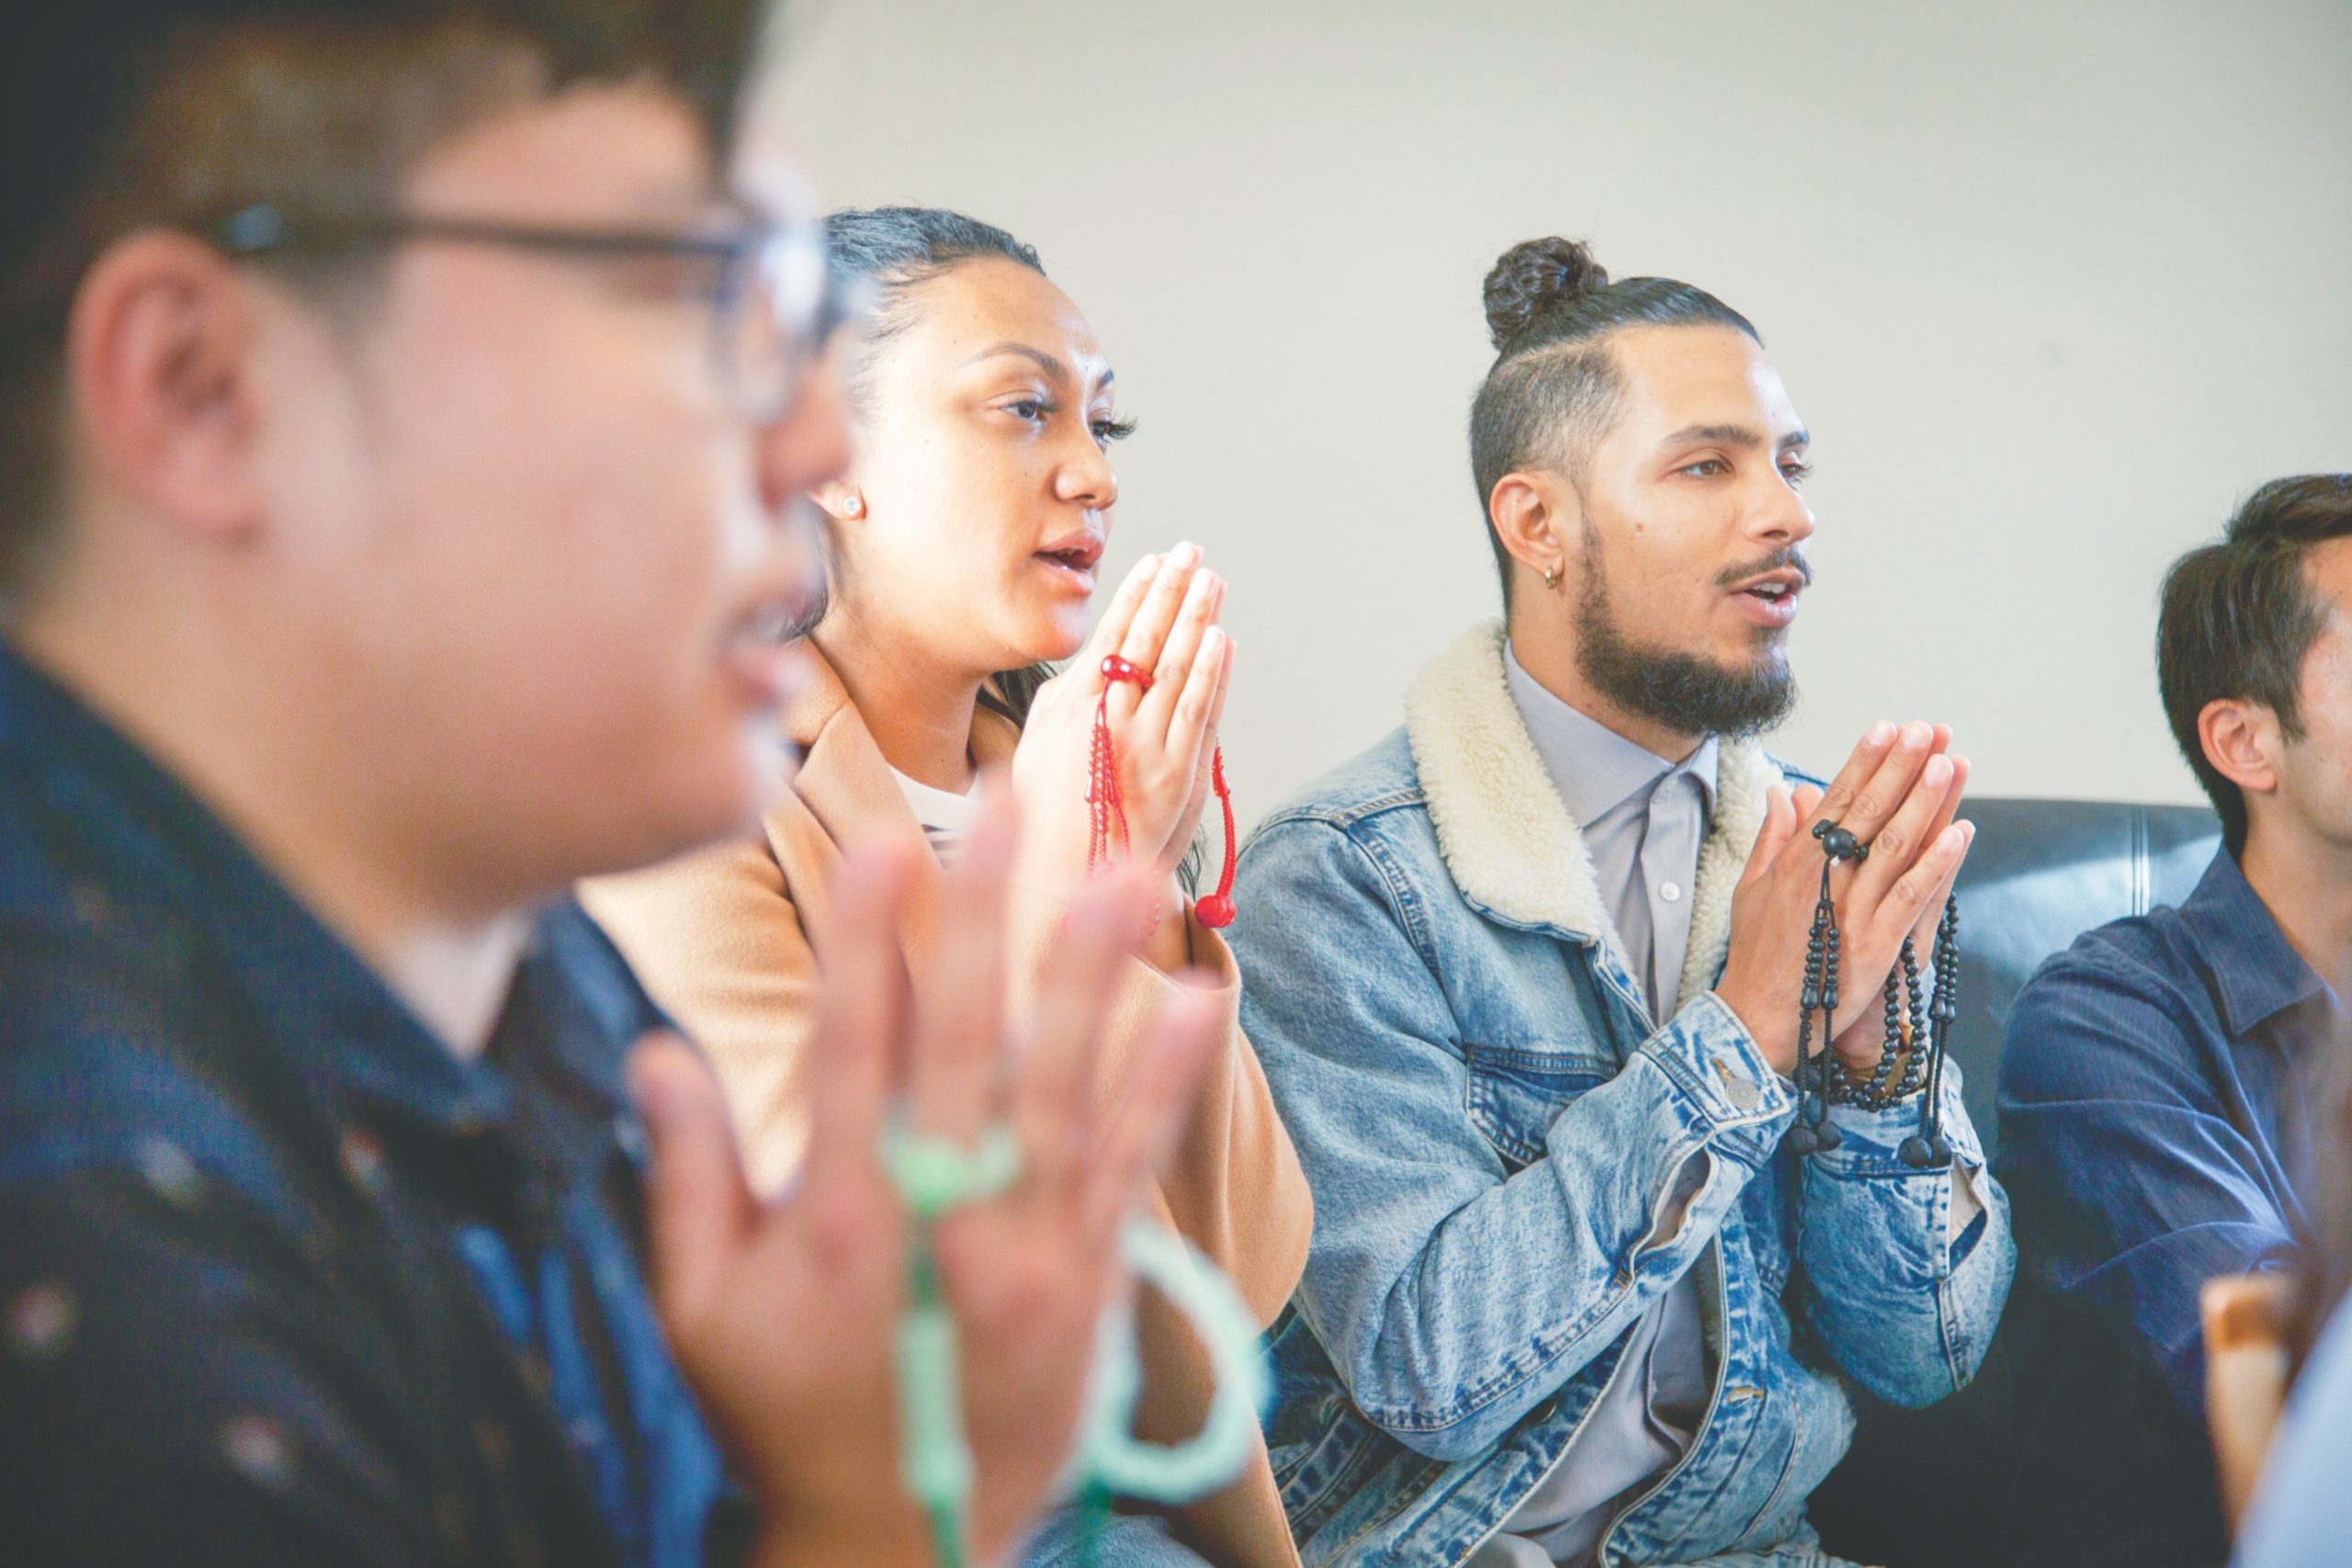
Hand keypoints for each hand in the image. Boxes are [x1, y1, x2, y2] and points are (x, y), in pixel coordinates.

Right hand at [631, 782, 1221, 1567]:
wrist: (898, 1544)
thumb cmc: (784, 1415)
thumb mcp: (698, 1310)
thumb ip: (682, 1177)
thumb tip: (655, 1050)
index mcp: (834, 1212)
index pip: (850, 1047)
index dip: (865, 941)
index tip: (880, 841)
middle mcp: (936, 1215)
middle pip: (962, 1039)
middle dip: (981, 912)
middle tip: (1003, 804)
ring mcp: (1023, 1247)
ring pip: (1059, 1084)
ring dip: (1091, 971)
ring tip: (1122, 872)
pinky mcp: (1088, 1280)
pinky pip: (1127, 1165)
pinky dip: (1159, 1083)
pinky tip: (1190, 1002)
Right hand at [1013, 542, 1234, 899]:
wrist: (1061, 888)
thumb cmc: (1041, 823)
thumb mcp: (1031, 752)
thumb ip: (1057, 706)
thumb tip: (1084, 667)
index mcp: (1068, 709)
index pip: (1111, 636)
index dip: (1136, 595)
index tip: (1152, 561)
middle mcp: (1108, 719)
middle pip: (1149, 639)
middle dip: (1172, 590)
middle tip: (1191, 552)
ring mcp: (1147, 745)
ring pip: (1179, 667)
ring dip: (1198, 618)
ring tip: (1212, 580)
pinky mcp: (1178, 775)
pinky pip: (1200, 711)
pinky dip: (1213, 671)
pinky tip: (1222, 639)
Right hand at [1713, 721, 1975, 1075]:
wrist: (1758, 1016)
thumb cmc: (1754, 954)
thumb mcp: (1750, 888)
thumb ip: (1771, 838)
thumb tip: (1783, 793)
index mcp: (1795, 862)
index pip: (1836, 800)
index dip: (1864, 762)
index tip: (1886, 728)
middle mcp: (1824, 878)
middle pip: (1870, 812)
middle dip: (1901, 767)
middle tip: (1927, 730)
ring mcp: (1852, 910)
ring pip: (1896, 845)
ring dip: (1925, 802)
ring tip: (1948, 764)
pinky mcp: (1876, 944)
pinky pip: (1913, 896)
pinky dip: (1938, 863)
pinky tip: (1961, 834)